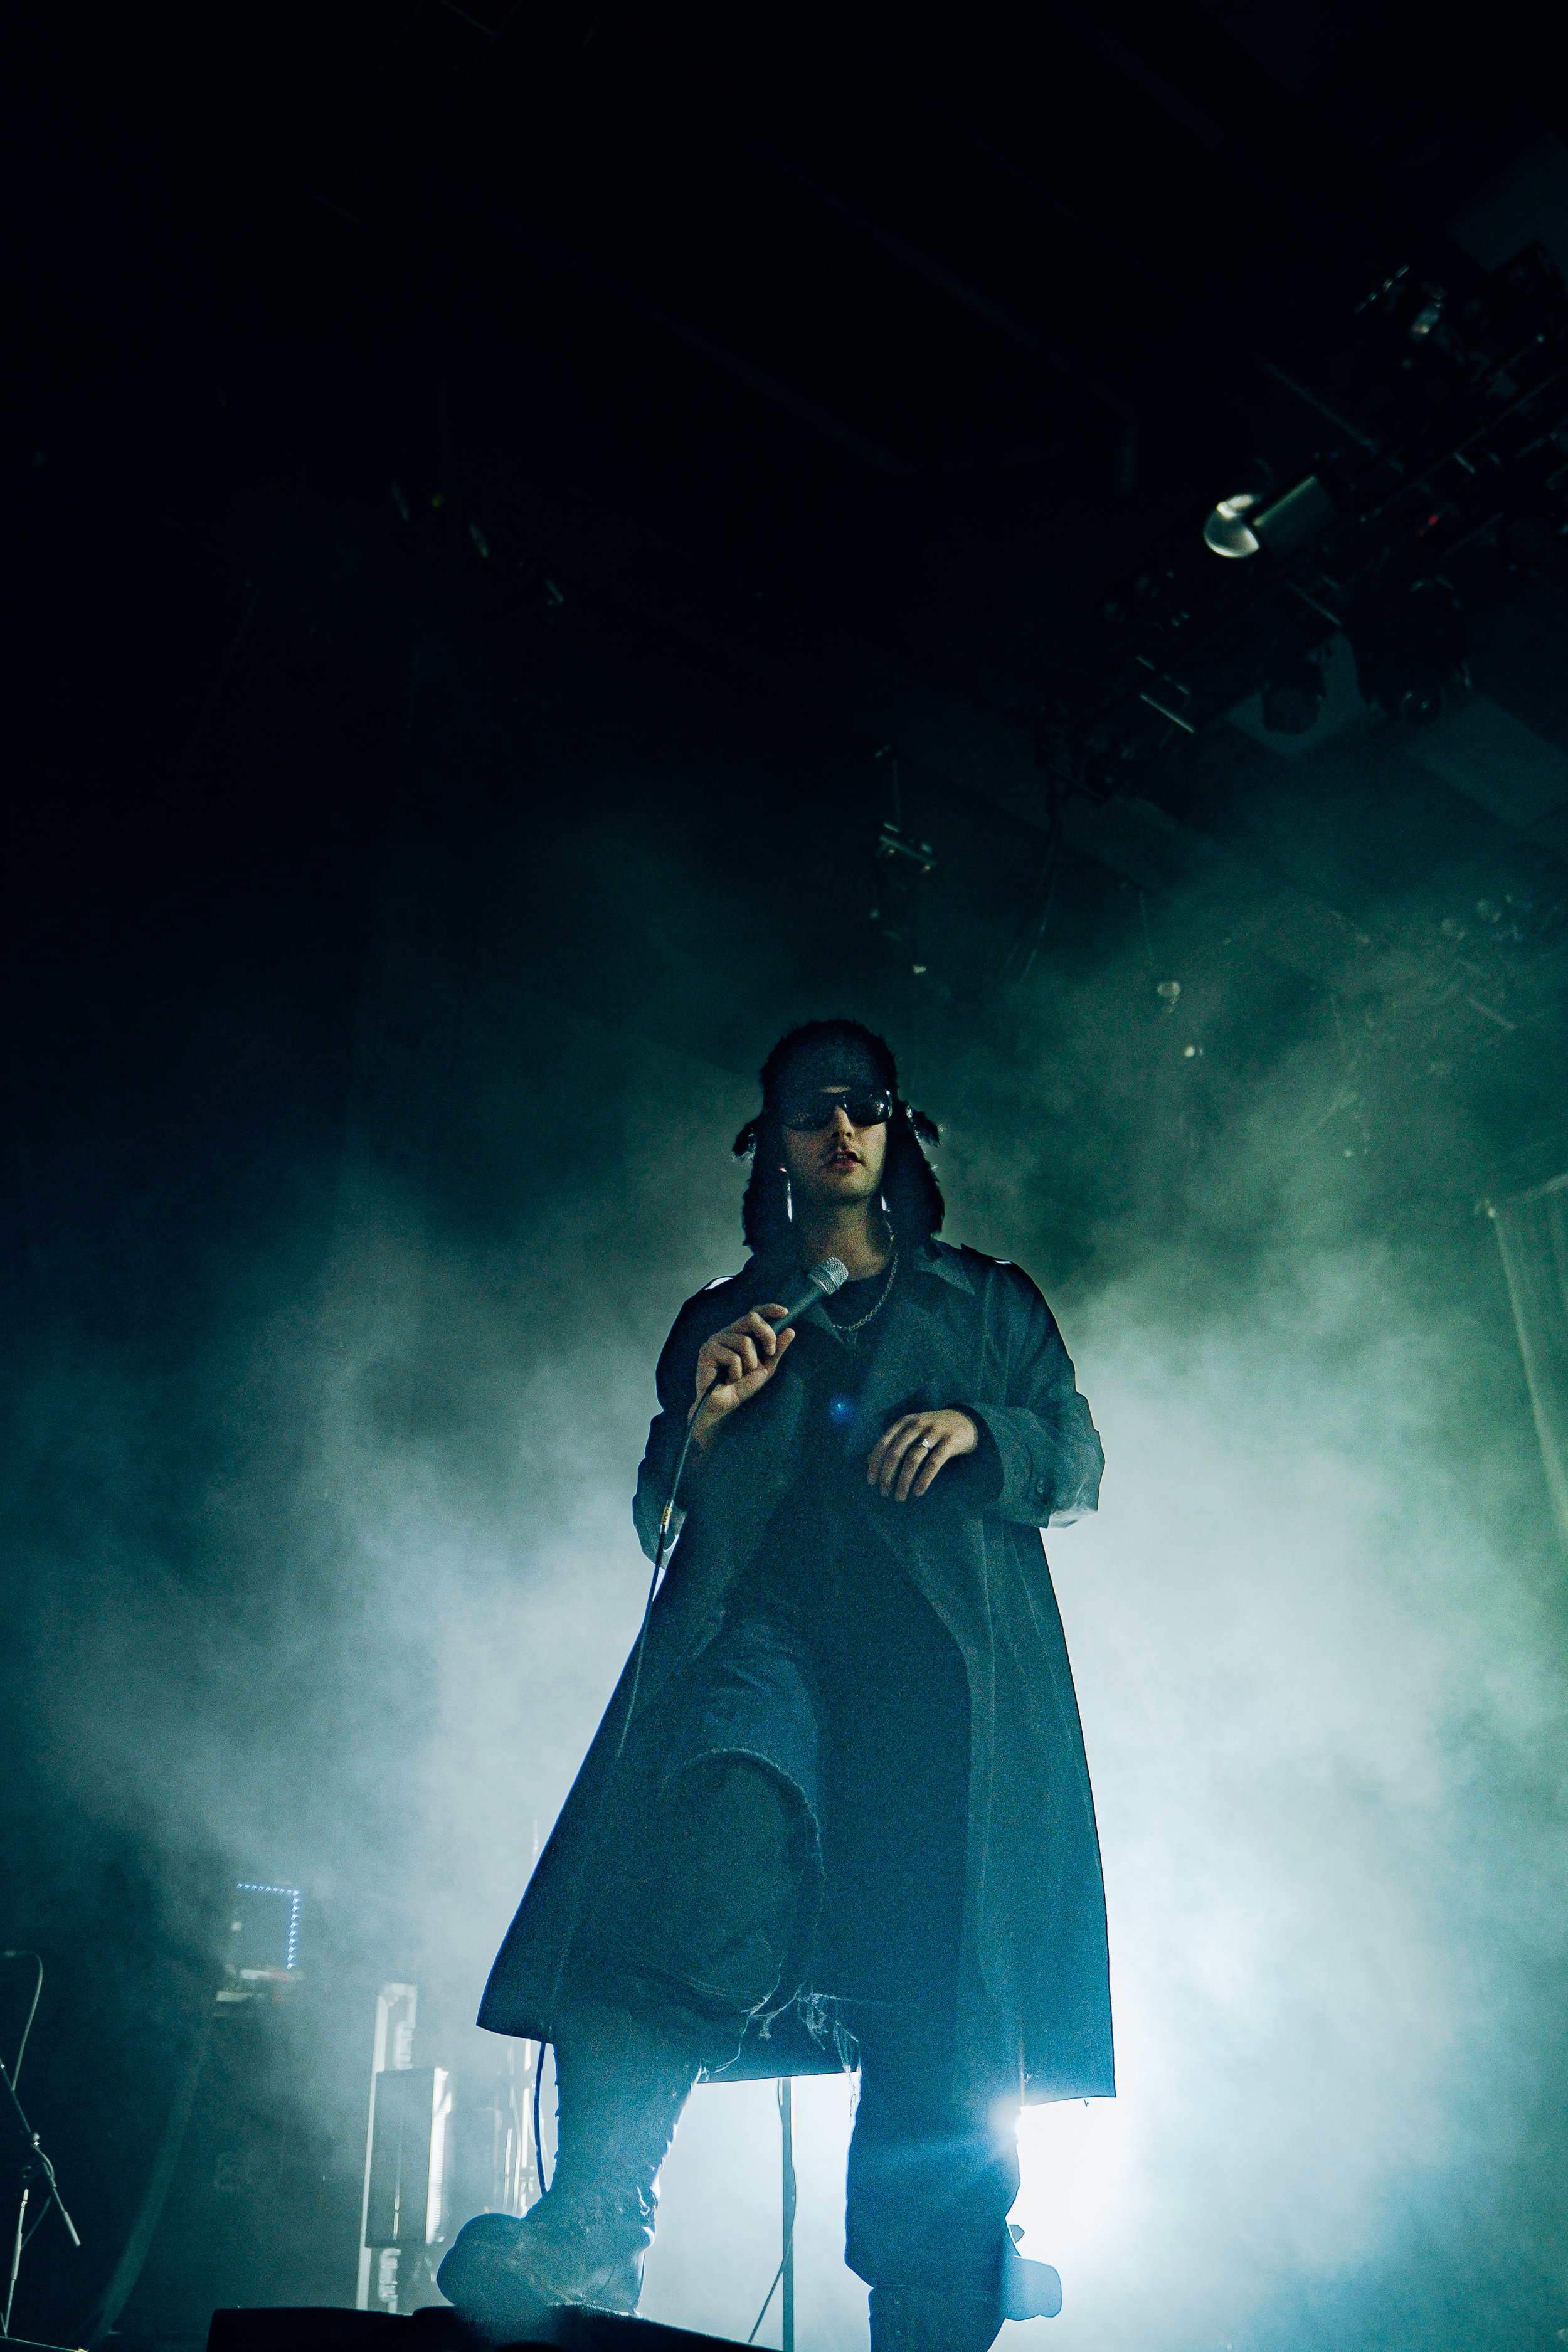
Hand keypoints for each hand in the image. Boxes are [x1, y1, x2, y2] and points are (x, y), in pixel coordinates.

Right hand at [689, 1308, 794, 1448]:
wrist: (724, 1405)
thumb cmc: (742, 1385)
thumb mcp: (765, 1367)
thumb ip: (777, 1350)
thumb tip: (790, 1330)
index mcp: (740, 1333)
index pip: (754, 1313)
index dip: (769, 1309)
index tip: (785, 1312)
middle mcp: (727, 1332)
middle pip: (751, 1318)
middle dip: (767, 1335)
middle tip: (770, 1352)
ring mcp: (715, 1340)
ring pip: (744, 1341)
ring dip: (750, 1363)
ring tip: (741, 1375)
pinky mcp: (707, 1351)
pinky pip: (733, 1357)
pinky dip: (736, 1373)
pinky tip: (728, 1379)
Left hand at [867, 1408, 977, 1500]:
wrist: (966, 1421)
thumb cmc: (933, 1430)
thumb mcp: (912, 1430)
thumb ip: (893, 1442)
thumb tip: (869, 1461)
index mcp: (904, 1422)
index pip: (883, 1443)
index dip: (875, 1463)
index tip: (871, 1482)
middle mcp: (917, 1424)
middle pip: (896, 1453)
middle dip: (887, 1475)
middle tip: (884, 1493)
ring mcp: (934, 1431)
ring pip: (913, 1459)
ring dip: (904, 1481)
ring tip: (900, 1497)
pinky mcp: (950, 1441)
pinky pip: (933, 1463)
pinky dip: (923, 1479)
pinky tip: (917, 1492)